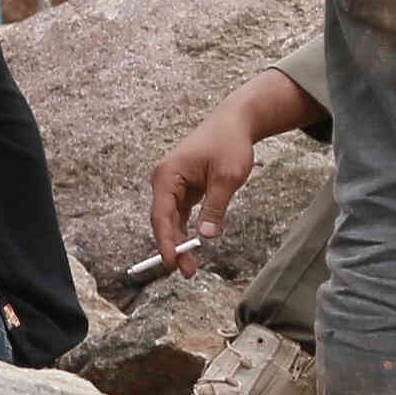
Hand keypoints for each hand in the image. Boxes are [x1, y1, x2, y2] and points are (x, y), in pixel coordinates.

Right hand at [148, 111, 259, 272]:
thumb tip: (207, 237)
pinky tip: (192, 248)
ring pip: (171, 220)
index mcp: (168, 175)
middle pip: (163, 220)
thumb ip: (215, 207)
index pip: (161, 214)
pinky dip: (185, 231)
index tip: (171, 262)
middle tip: (187, 271)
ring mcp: (173, 185)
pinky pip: (180, 214)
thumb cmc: (229, 144)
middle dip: (173, 246)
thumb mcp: (227, 177)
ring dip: (179, 242)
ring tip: (190, 267)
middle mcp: (164, 181)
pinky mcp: (184, 189)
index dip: (165, 241)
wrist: (234, 123)